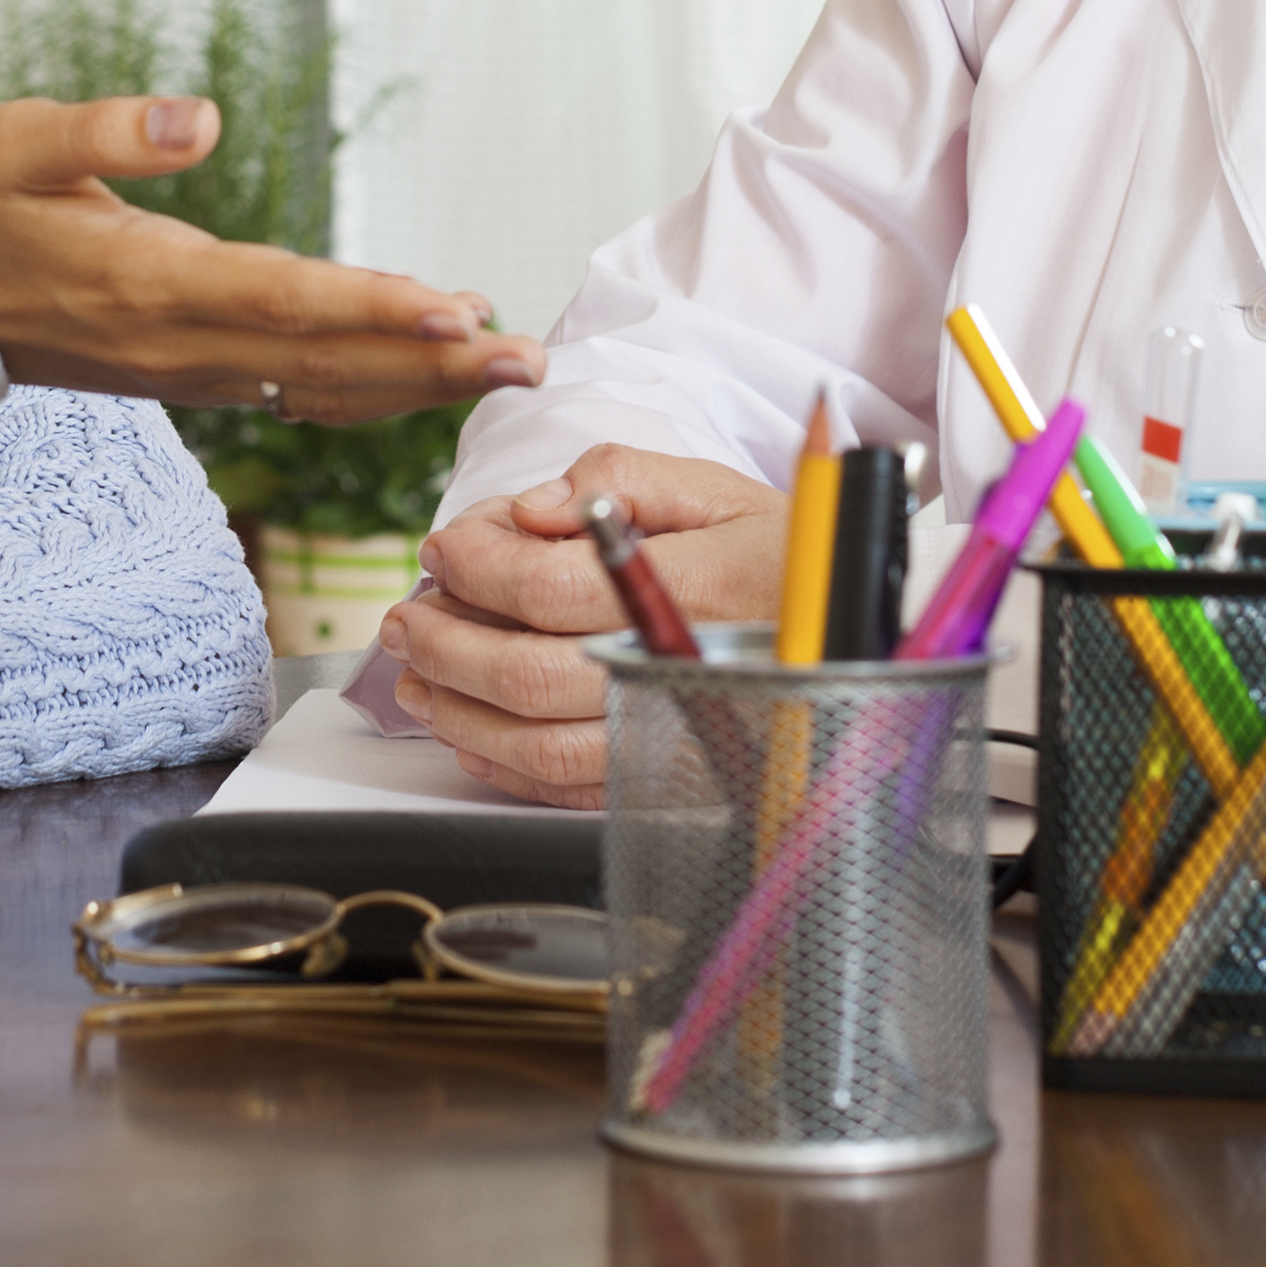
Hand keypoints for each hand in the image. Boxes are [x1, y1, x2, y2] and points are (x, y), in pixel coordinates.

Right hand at [0, 96, 538, 419]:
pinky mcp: (193, 376)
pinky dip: (373, 390)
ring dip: (420, 384)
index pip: (283, 300)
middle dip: (433, 363)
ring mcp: (190, 372)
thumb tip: (195, 117)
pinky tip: (429, 377)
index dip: (372, 308)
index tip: (455, 310)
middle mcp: (181, 344)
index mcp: (148, 284)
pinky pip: (299, 393)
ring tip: (509, 369)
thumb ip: (106, 131)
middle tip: (530, 361)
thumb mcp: (18, 141)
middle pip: (327, 362)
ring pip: (323, 388)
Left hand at [383, 446, 789, 806]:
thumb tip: (532, 509)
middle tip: (405, 618)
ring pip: (539, 746)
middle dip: (446, 644)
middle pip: (528, 673)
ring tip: (417, 675)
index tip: (441, 549)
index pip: (550, 586)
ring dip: (459, 711)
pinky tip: (469, 733)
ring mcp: (678, 734)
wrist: (859, 635)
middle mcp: (683, 670)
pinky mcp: (674, 779)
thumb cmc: (781, 553)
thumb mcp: (713, 485)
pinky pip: (572, 790)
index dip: (478, 567)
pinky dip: (504, 767)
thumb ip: (619, 476)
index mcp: (697, 586)